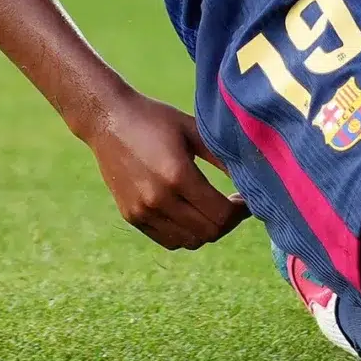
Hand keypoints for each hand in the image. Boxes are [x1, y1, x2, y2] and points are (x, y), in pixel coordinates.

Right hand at [80, 91, 249, 249]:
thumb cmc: (154, 119)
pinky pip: (169, 240)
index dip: (241, 211)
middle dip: (228, 222)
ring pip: (190, 241)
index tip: (245, 199)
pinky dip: (186, 234)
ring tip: (212, 209)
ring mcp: (142, 211)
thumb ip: (223, 158)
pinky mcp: (132, 216)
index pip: (222, 214)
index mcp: (177, 175)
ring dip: (207, 230)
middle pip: (209, 232)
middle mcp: (158, 199)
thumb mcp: (193, 130)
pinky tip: (190, 212)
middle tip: (233, 205)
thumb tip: (253, 180)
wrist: (107, 119)